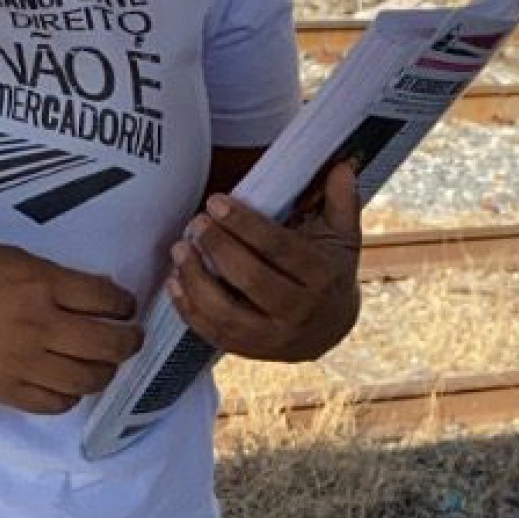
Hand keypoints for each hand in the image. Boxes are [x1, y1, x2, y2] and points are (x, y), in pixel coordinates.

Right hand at [0, 244, 140, 414]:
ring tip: (101, 362)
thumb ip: (54, 276)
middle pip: (109, 345)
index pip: (107, 301)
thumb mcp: (9, 256)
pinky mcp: (6, 391)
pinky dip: (71, 395)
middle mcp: (38, 325)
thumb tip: (98, 295)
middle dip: (129, 341)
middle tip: (129, 338)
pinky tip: (67, 382)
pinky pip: (56, 403)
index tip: (125, 307)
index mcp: (39, 284)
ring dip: (105, 371)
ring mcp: (22, 363)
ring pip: (89, 379)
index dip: (125, 305)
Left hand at [167, 161, 360, 364]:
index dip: (245, 225)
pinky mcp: (251, 351)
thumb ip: (341, 201)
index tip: (215, 202)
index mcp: (322, 277)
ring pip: (227, 313)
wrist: (330, 329)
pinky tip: (175, 283)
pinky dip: (190, 311)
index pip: (279, 249)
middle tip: (196, 223)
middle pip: (252, 280)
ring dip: (197, 281)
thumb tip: (341, 166)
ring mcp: (274, 337)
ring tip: (180, 249)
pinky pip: (214, 334)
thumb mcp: (343, 236)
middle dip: (218, 249)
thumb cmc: (330, 271)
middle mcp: (300, 311)